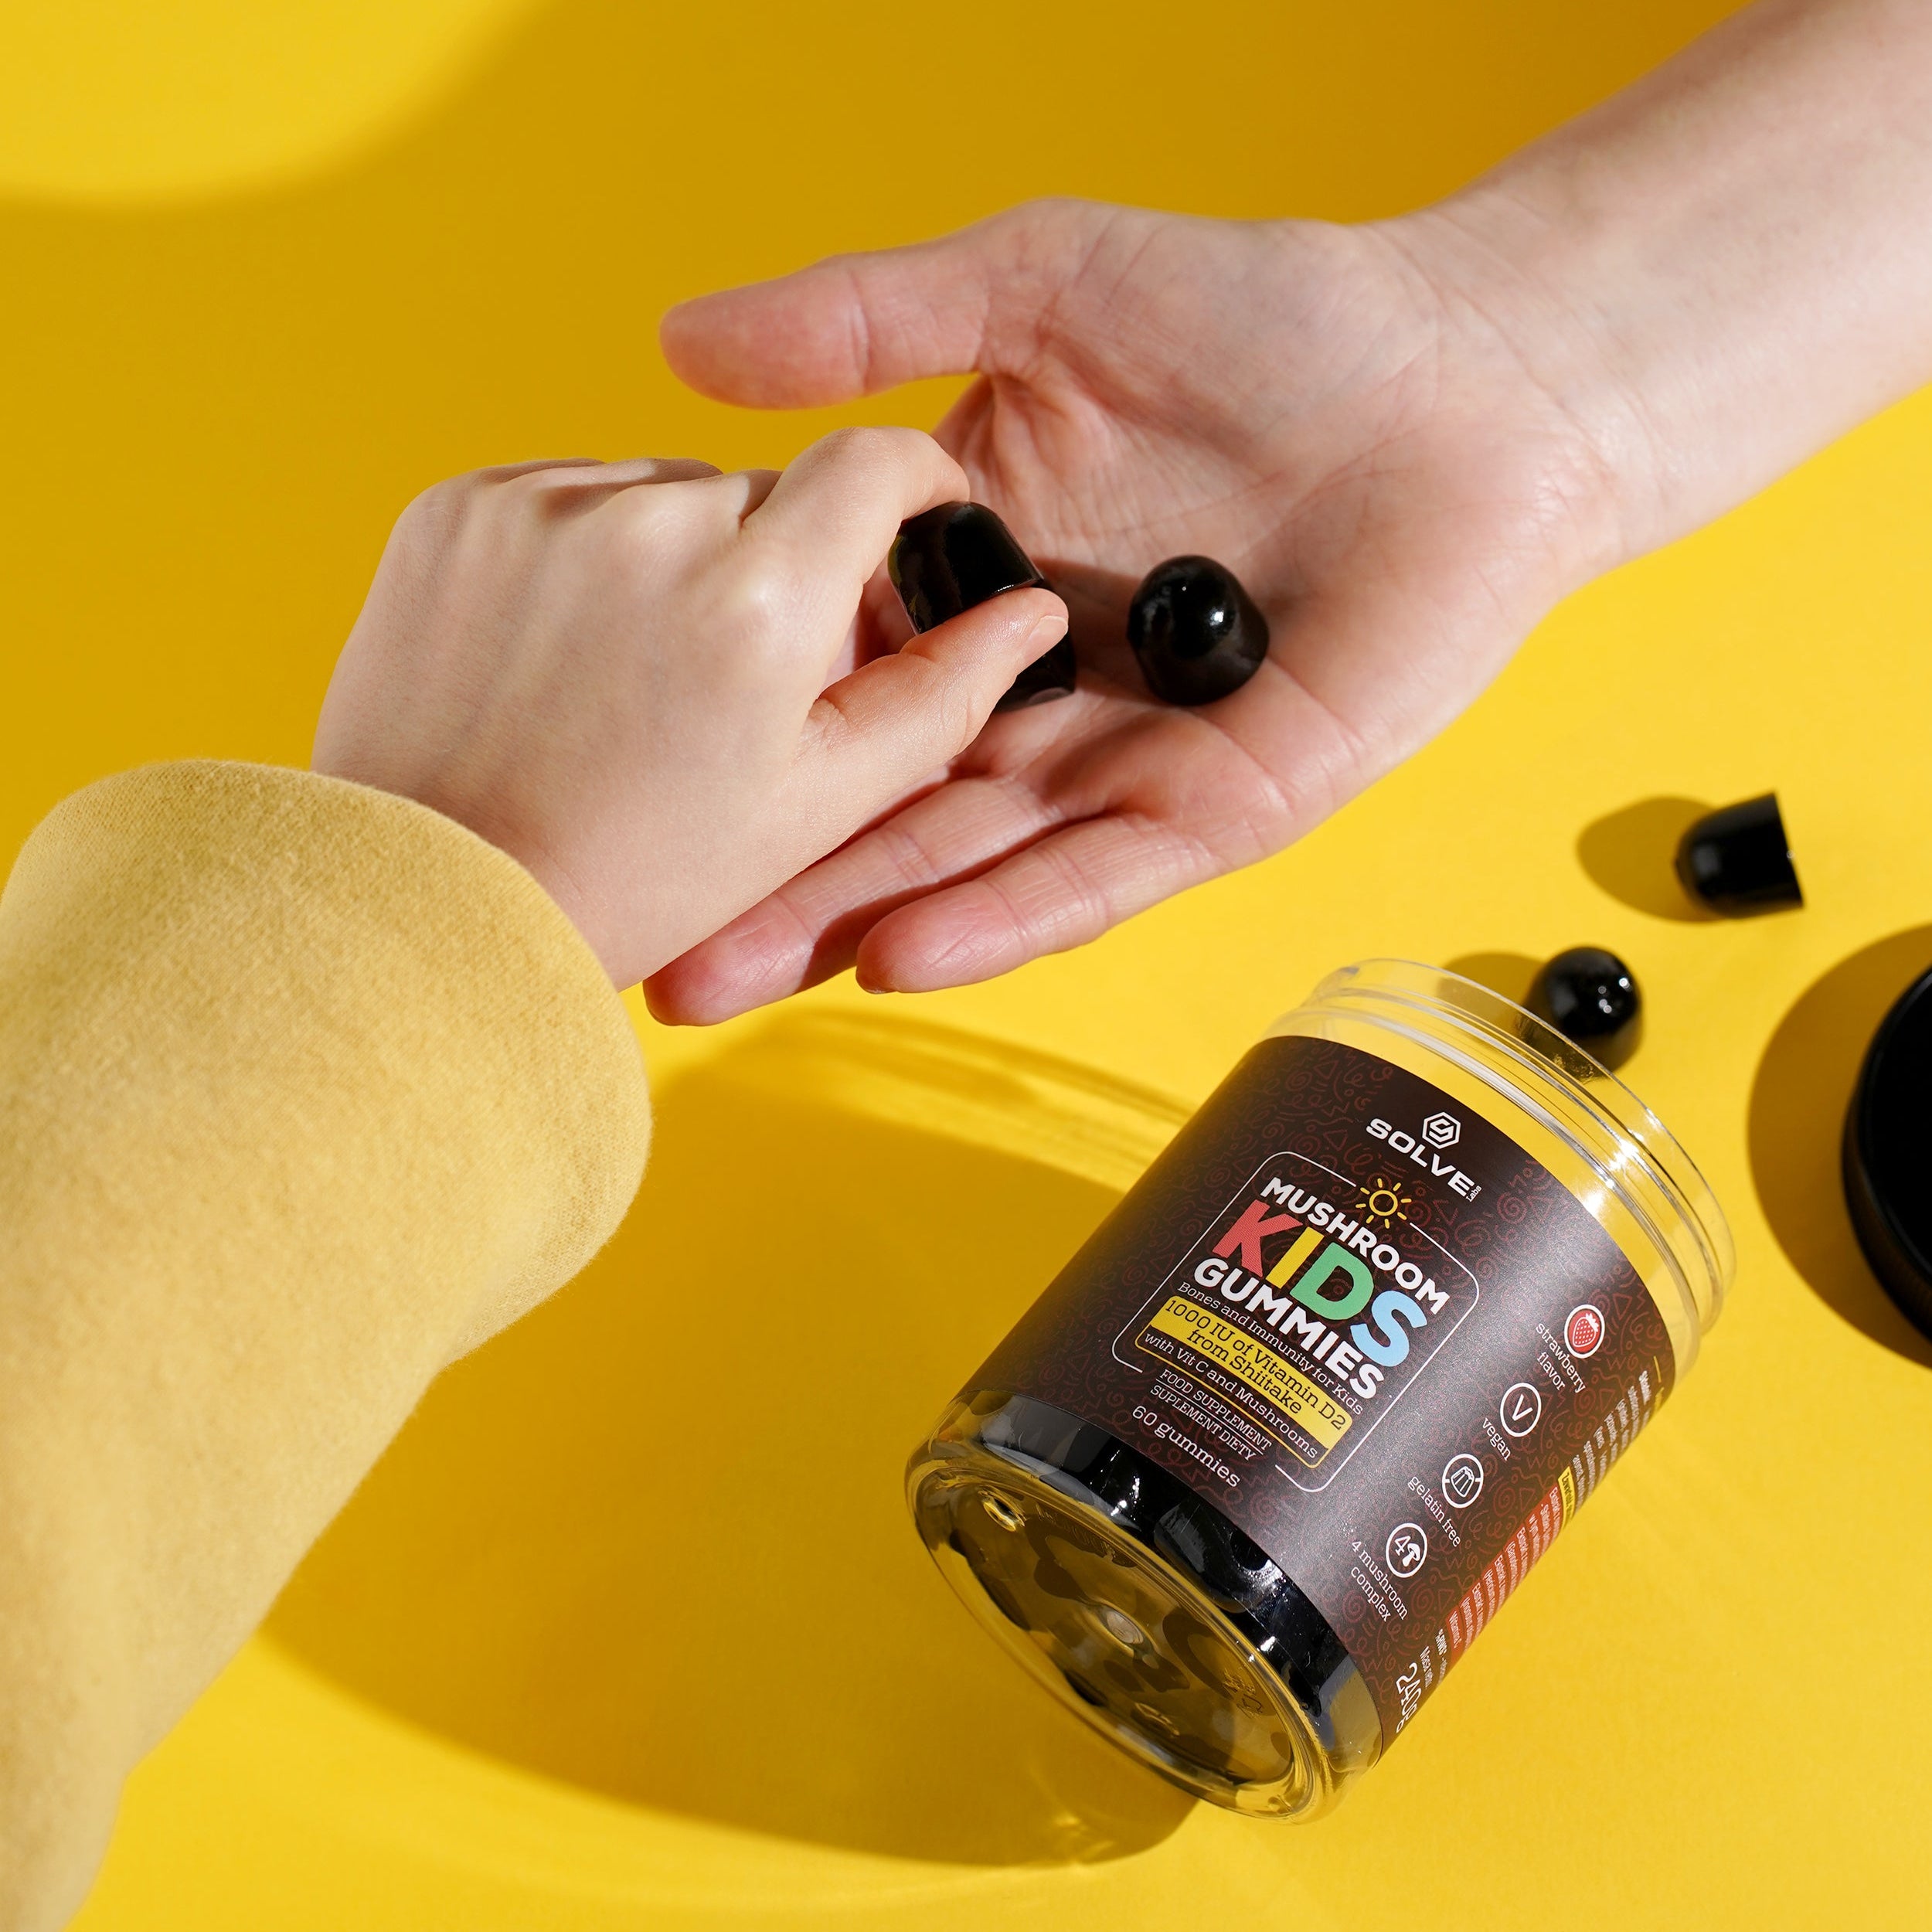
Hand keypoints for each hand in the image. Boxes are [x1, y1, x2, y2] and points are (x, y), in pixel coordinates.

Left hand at [313, 430, 1066, 989]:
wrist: (429, 905)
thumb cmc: (635, 879)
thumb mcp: (817, 808)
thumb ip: (938, 699)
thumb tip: (1031, 614)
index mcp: (756, 599)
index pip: (874, 463)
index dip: (913, 485)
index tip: (917, 516)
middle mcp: (645, 522)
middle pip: (763, 491)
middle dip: (779, 562)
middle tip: (747, 679)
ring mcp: (536, 507)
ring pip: (662, 489)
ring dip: (680, 554)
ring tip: (644, 680)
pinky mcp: (454, 509)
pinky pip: (564, 496)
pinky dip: (585, 551)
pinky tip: (569, 655)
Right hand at [644, 198, 1635, 1021]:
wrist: (1468, 372)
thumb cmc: (1269, 315)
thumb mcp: (1041, 285)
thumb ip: (868, 322)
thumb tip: (679, 342)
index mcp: (974, 580)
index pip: (827, 673)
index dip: (724, 733)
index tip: (605, 788)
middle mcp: (1033, 689)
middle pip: (878, 796)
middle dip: (764, 877)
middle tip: (639, 949)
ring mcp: (1125, 757)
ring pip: (971, 855)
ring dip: (851, 918)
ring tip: (726, 980)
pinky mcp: (1223, 803)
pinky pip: (1104, 868)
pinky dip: (1008, 911)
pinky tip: (900, 954)